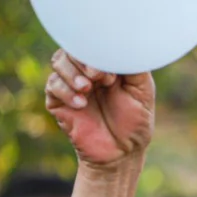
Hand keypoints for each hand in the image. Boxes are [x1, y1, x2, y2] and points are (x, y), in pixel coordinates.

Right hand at [45, 50, 154, 168]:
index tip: (109, 69)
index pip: (93, 43)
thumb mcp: (143, 91)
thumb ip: (134, 67)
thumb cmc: (136, 122)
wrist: (123, 152)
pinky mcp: (58, 101)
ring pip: (58, 62)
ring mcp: (71, 85)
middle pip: (73, 48)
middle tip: (99, 78)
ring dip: (72, 73)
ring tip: (88, 88)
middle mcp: (87, 71)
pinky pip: (52, 85)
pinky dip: (66, 91)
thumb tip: (125, 45)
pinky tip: (82, 104)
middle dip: (84, 60)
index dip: (98, 50)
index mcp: (107, 65)